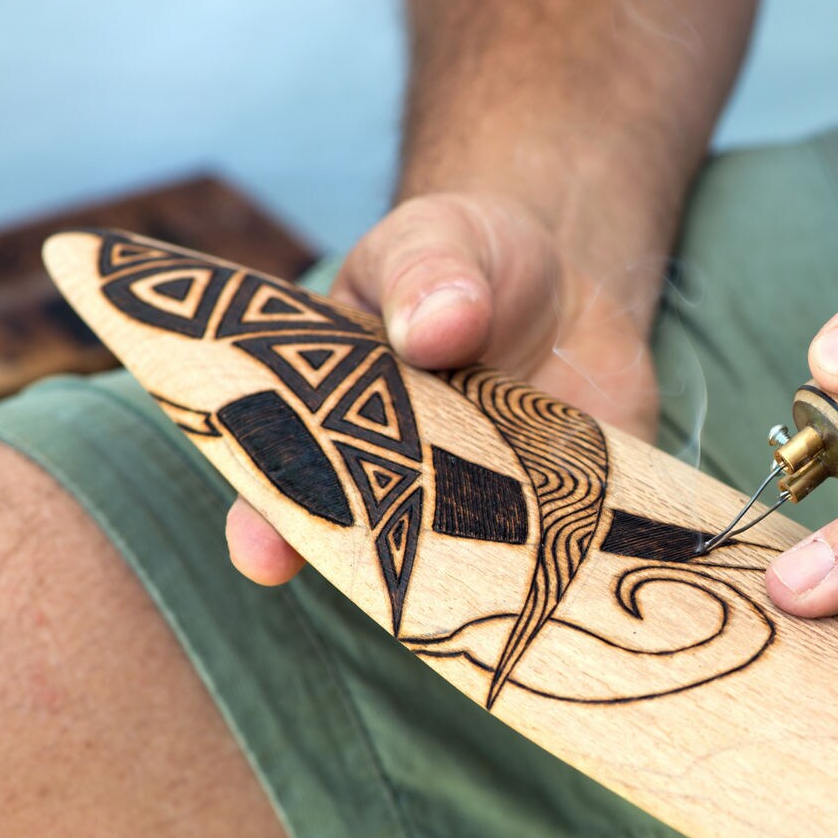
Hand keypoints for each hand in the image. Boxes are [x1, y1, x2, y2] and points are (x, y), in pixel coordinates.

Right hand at [227, 191, 659, 584]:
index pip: (287, 474)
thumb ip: (430, 270)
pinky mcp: (566, 517)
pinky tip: (578, 590)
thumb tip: (436, 326)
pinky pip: (563, 557)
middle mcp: (405, 479)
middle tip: (375, 598)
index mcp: (340, 415)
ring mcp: (487, 506)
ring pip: (472, 565)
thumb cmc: (475, 263)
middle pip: (377, 542)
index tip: (259, 555)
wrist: (575, 290)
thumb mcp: (442, 238)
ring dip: (479, 584)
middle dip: (374, 573)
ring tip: (483, 599)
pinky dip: (571, 575)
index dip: (268, 520)